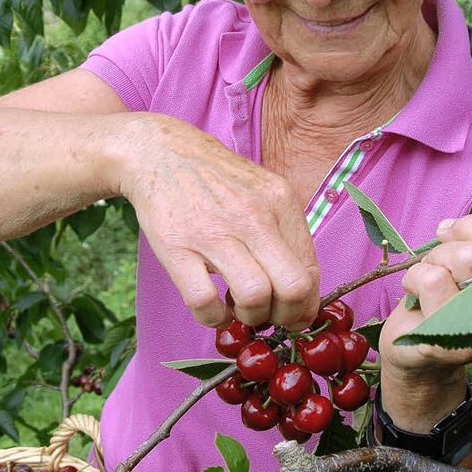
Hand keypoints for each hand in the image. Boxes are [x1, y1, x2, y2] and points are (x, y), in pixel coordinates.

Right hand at [117, 113, 319, 329]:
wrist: (160, 153)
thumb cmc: (216, 180)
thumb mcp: (262, 192)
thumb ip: (284, 232)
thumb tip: (301, 288)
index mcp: (280, 202)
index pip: (312, 270)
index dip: (306, 305)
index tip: (292, 314)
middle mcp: (253, 217)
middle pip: (294, 287)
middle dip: (287, 317)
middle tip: (270, 317)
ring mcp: (213, 232)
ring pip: (254, 297)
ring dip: (250, 317)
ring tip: (238, 308)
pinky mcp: (176, 247)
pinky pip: (204, 302)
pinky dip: (213, 318)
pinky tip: (213, 309)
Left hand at [377, 195, 471, 429]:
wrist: (418, 344)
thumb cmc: (452, 290)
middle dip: (469, 227)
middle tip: (449, 236)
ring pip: (468, 258)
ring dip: (439, 255)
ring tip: (435, 269)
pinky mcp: (456, 340)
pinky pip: (434, 280)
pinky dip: (415, 275)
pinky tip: (417, 290)